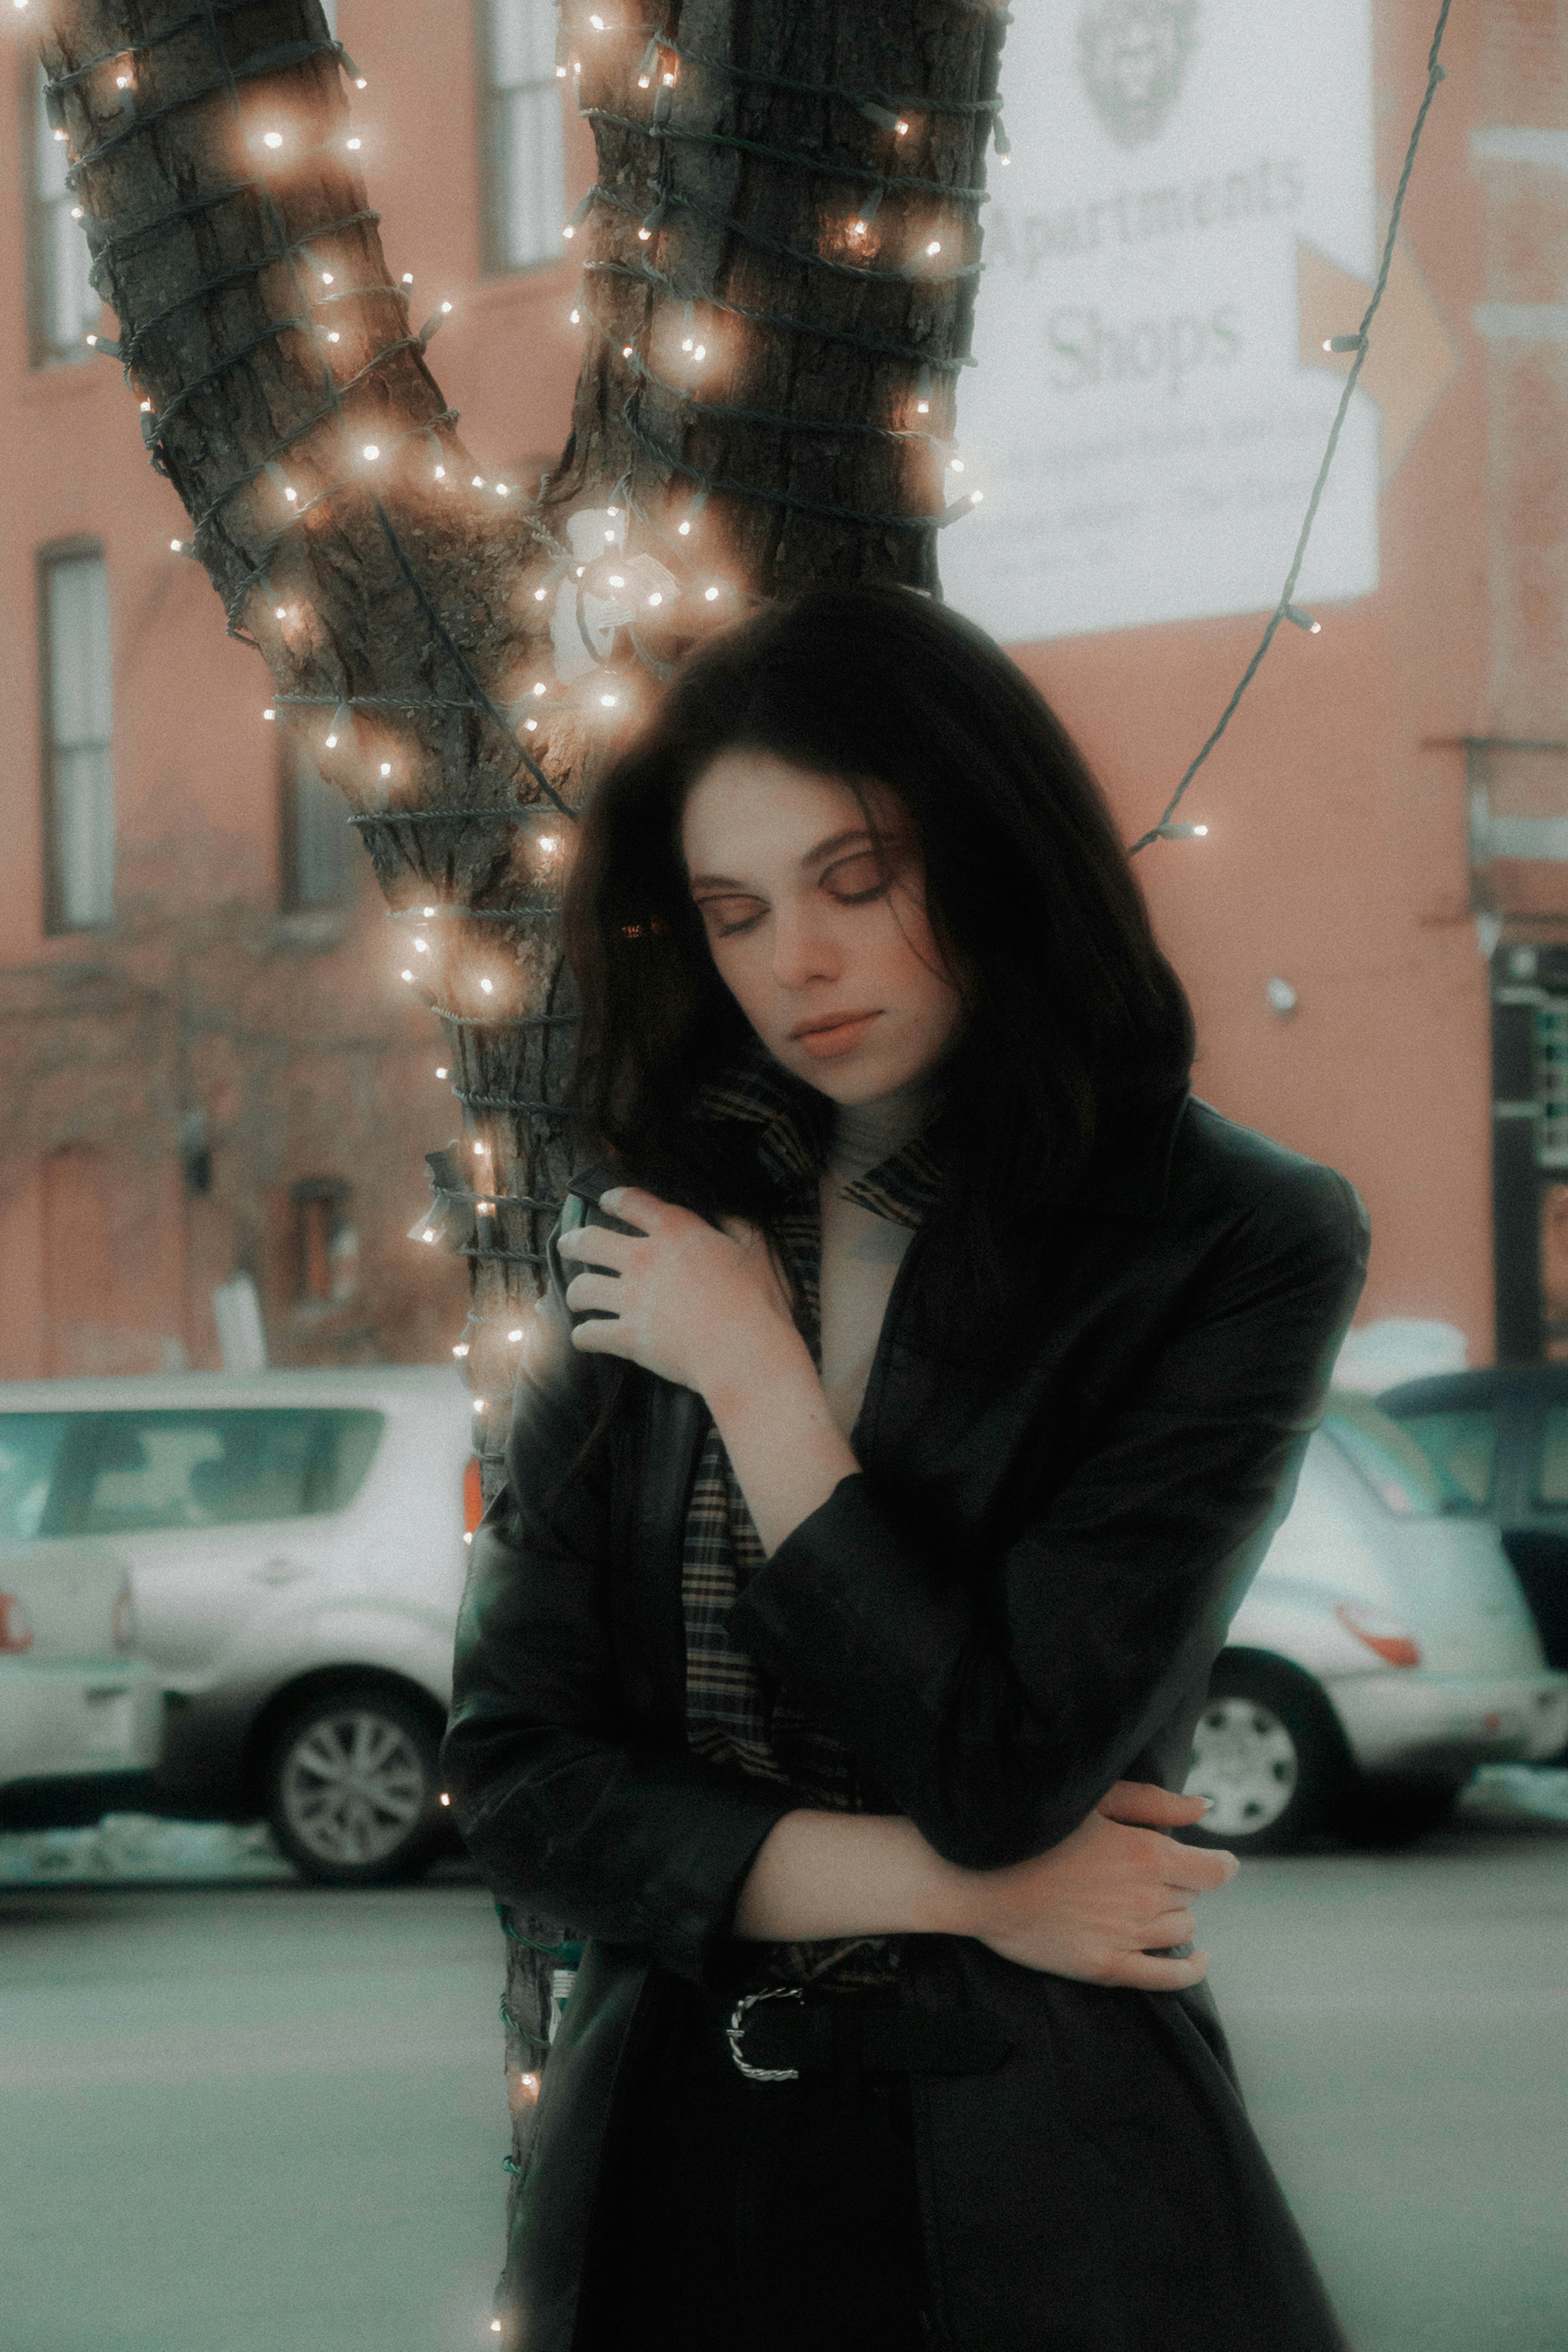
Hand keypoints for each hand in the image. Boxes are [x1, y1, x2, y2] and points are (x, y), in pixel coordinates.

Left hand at [557, 1185, 803, 1398]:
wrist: (745, 1352)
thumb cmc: (758, 1303)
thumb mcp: (757, 1252)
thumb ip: (738, 1227)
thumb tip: (724, 1215)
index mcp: (677, 1231)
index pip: (632, 1202)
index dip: (614, 1199)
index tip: (605, 1201)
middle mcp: (645, 1258)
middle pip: (590, 1240)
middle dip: (573, 1241)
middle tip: (567, 1244)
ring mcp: (632, 1298)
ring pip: (582, 1287)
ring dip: (575, 1292)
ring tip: (576, 1297)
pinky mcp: (627, 1336)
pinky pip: (588, 1334)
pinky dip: (583, 1336)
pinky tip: (585, 1338)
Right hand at [963, 1784, 1236, 1990]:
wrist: (979, 1876)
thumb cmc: (1036, 1829)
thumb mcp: (1096, 1800)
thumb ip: (1155, 1803)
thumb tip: (1205, 1808)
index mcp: (1148, 1852)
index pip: (1213, 1869)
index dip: (1218, 1864)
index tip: (1214, 1861)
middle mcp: (1146, 1897)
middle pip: (1193, 1896)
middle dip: (1181, 1883)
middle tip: (1148, 1872)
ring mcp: (1128, 1936)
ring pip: (1182, 1930)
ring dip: (1176, 1916)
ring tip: (1151, 1904)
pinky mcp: (1107, 1967)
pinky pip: (1168, 1977)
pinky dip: (1190, 1970)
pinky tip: (1197, 1959)